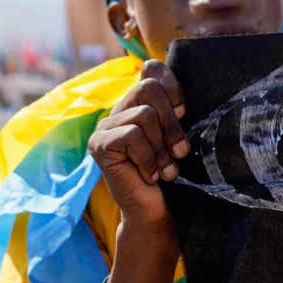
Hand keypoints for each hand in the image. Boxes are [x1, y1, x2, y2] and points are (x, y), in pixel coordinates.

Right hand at [87, 60, 189, 231]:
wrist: (155, 212)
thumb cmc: (170, 175)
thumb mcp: (177, 139)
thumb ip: (175, 114)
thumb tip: (180, 102)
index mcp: (140, 104)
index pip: (151, 70)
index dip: (172, 85)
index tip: (183, 112)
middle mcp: (120, 110)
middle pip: (149, 88)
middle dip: (171, 122)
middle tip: (179, 151)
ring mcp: (105, 127)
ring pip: (144, 114)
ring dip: (161, 147)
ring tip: (165, 169)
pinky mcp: (99, 144)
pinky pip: (131, 136)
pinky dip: (147, 157)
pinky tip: (149, 175)